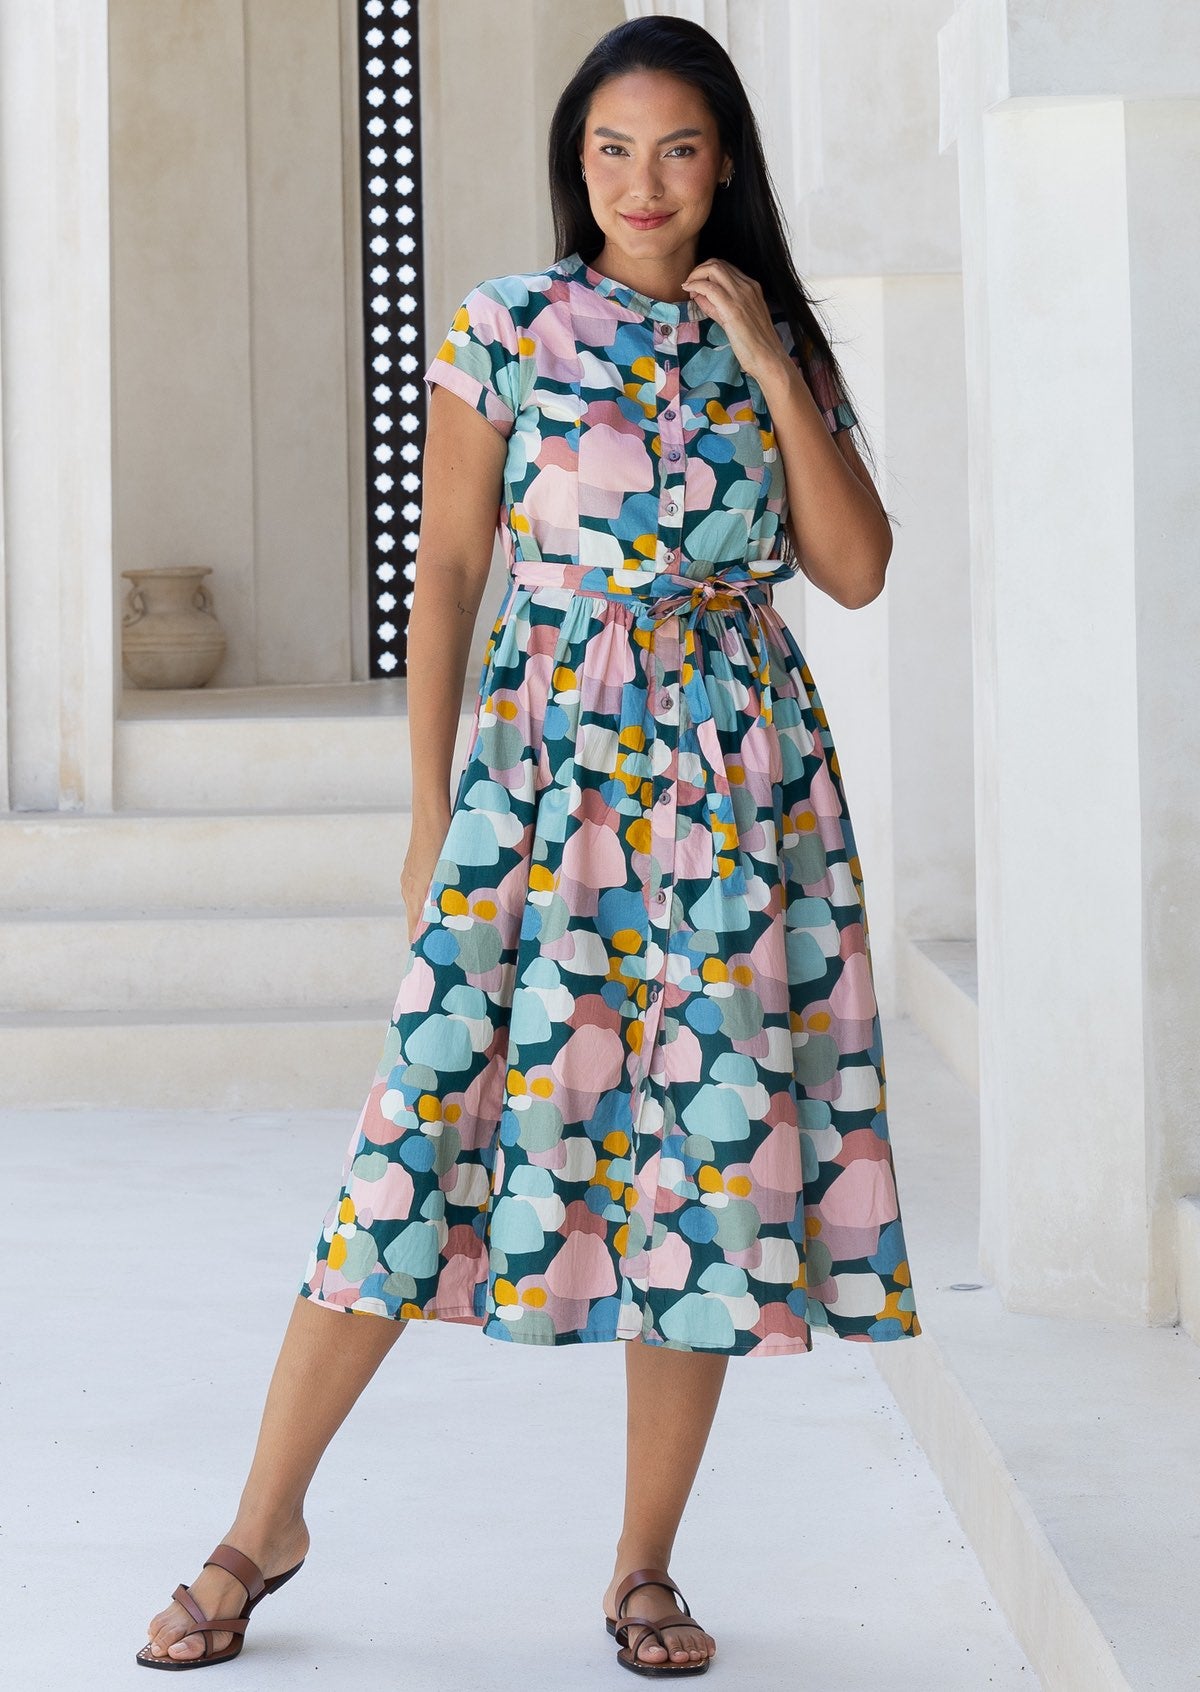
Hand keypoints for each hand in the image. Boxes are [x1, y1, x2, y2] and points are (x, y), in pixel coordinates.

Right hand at [401, 813, 450, 940]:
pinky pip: (421, 893)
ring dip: (431, 918)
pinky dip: (430, 903)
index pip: (414, 931)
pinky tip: (443, 903)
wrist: (431, 816)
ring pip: (419, 906)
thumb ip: (444, 900)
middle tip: (444, 951)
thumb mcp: (447, 874)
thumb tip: (447, 924)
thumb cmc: (443, 842)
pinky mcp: (414, 870)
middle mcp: (409, 889)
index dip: (422, 946)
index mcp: (415, 894)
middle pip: (416, 921)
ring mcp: (410, 879)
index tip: (432, 962)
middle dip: (428, 936)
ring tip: (447, 931)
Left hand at [681, 258, 791, 386]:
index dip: (707, 272)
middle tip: (690, 285)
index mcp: (752, 287)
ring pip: (713, 269)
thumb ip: (719, 306)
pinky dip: (696, 286)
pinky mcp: (733, 309)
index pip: (725, 267)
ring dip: (695, 276)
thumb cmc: (754, 344)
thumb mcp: (736, 319)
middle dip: (698, 270)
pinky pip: (709, 288)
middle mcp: (748, 286)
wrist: (768, 358)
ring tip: (689, 289)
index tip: (698, 286)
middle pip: (717, 263)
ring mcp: (741, 295)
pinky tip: (690, 293)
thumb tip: (700, 296)